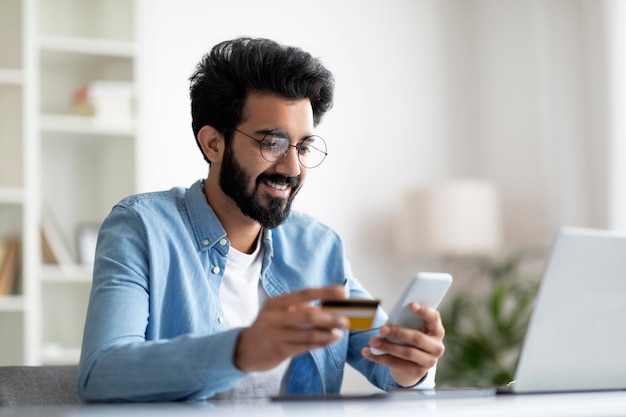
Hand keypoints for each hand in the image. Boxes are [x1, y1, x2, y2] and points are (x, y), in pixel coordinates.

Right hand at [234, 286, 349, 372]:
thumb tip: (328, 309)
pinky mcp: (279, 350)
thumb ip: (299, 309)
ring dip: (327, 334)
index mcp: (276, 303)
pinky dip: (320, 343)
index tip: (342, 291)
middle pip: (308, 315)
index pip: (304, 293)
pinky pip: (305, 346)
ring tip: (339, 334)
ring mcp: (276, 334)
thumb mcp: (278, 313)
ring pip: (308, 333)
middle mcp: (274, 317)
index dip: (325, 292)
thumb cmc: (268, 327)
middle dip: (330, 317)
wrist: (244, 349)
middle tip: (346, 320)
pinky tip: (329, 341)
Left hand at [362, 302, 444, 386]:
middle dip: (398, 333)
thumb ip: (406, 322)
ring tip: (372, 341)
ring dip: (387, 347)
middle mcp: (436, 347)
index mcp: (436, 330)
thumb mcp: (412, 328)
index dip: (423, 311)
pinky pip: (396, 364)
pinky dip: (379, 358)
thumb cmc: (410, 337)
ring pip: (406, 353)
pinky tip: (368, 352)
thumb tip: (389, 320)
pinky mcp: (417, 372)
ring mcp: (429, 361)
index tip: (410, 305)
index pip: (433, 318)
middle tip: (381, 329)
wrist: (414, 364)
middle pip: (417, 338)